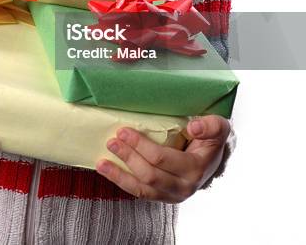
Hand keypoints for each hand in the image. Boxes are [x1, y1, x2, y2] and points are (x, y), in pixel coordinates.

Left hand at [96, 115, 229, 202]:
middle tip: (112, 141)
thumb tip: (193, 127)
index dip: (141, 146)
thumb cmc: (212, 140)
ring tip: (102, 163)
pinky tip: (109, 172)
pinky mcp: (163, 196)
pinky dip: (123, 183)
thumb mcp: (219, 127)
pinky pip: (140, 193)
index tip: (124, 131)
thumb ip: (210, 126)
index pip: (162, 159)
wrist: (215, 159)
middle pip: (149, 174)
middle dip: (128, 157)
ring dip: (119, 175)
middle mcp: (184, 187)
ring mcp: (172, 195)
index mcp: (195, 169)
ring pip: (142, 189)